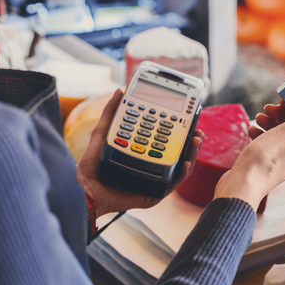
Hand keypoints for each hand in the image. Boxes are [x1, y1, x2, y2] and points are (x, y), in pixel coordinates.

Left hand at [76, 89, 203, 215]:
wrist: (87, 188)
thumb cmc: (93, 164)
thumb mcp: (104, 131)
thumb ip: (112, 111)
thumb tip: (120, 91)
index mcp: (143, 152)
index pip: (166, 139)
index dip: (179, 129)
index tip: (188, 118)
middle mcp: (151, 165)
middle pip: (177, 152)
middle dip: (191, 141)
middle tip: (197, 131)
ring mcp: (155, 179)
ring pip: (180, 167)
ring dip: (192, 154)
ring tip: (196, 141)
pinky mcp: (155, 193)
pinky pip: (173, 184)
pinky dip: (182, 173)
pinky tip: (186, 163)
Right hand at [214, 106, 284, 208]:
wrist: (244, 183)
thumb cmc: (267, 157)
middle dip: (282, 114)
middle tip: (269, 108)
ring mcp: (284, 160)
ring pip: (281, 134)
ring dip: (270, 122)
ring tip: (258, 118)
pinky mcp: (269, 163)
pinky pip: (269, 144)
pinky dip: (261, 134)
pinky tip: (252, 130)